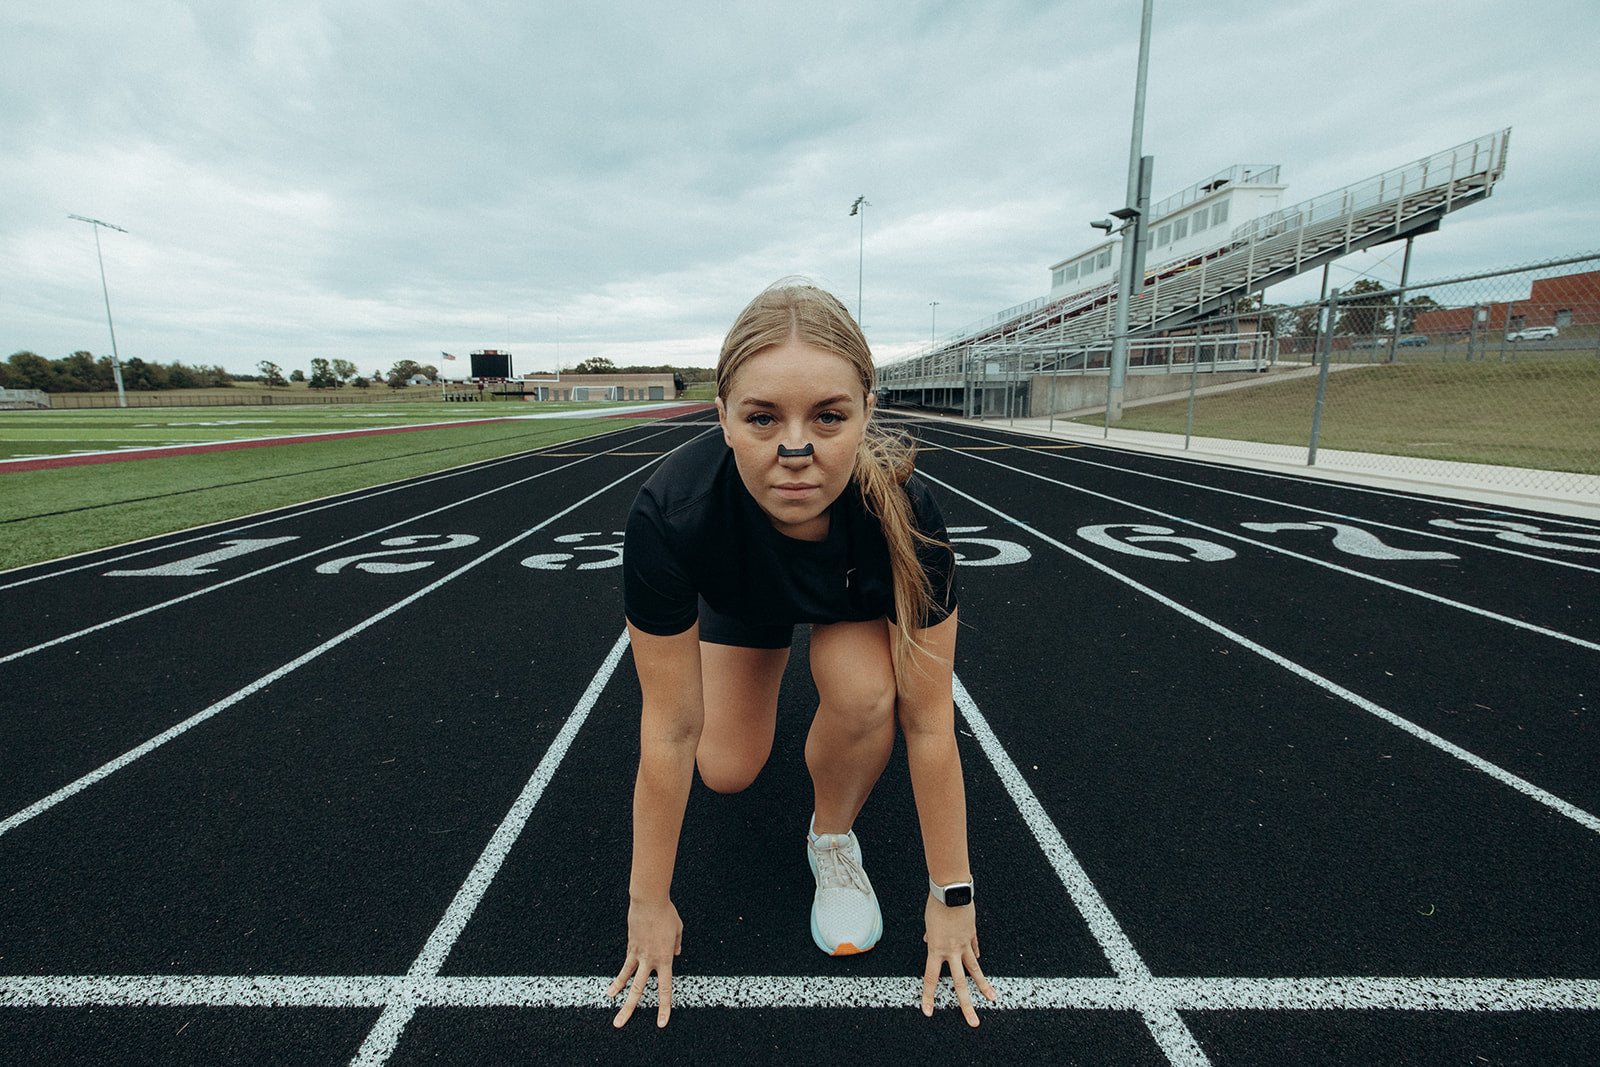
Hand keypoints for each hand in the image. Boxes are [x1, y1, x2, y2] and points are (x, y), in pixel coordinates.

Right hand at [607, 896, 682, 1027]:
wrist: (649, 901)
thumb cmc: (666, 914)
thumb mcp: (678, 930)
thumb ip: (676, 945)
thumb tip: (675, 954)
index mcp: (664, 959)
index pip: (664, 989)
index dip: (663, 1007)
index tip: (661, 1023)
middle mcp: (649, 960)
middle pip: (639, 990)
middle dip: (629, 1009)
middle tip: (619, 1024)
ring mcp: (637, 954)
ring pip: (626, 978)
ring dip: (618, 993)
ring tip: (610, 1004)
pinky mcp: (630, 946)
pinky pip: (625, 964)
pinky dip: (620, 976)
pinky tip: (613, 986)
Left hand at [921, 895, 996, 1025]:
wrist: (951, 892)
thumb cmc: (935, 906)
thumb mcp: (928, 924)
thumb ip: (930, 936)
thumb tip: (929, 940)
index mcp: (936, 949)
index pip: (931, 979)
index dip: (929, 996)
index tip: (928, 1012)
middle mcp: (951, 951)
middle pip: (959, 983)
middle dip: (966, 1005)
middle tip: (973, 1023)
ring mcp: (965, 945)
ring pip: (975, 970)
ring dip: (984, 987)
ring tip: (992, 1000)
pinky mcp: (972, 935)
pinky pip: (975, 949)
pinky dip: (976, 955)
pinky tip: (980, 963)